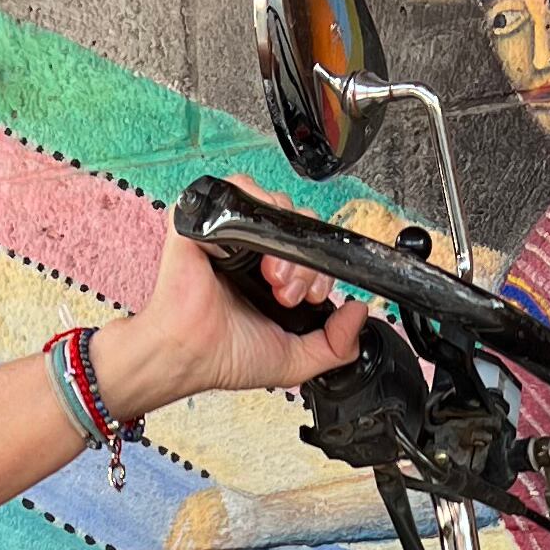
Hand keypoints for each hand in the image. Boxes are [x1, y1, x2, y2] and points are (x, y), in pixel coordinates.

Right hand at [90, 177, 366, 417]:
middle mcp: (252, 250)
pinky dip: (256, 209)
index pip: (312, 251)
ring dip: (285, 241)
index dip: (320, 271)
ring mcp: (229, 232)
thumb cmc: (225, 356)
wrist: (189, 353)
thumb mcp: (295, 360)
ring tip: (272, 276)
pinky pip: (238, 189)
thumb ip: (337, 345)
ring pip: (276, 206)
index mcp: (272, 275)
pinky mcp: (204, 219)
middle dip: (307, 261)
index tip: (310, 298)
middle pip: (300, 226)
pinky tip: (256, 249)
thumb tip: (361, 312)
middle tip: (289, 291)